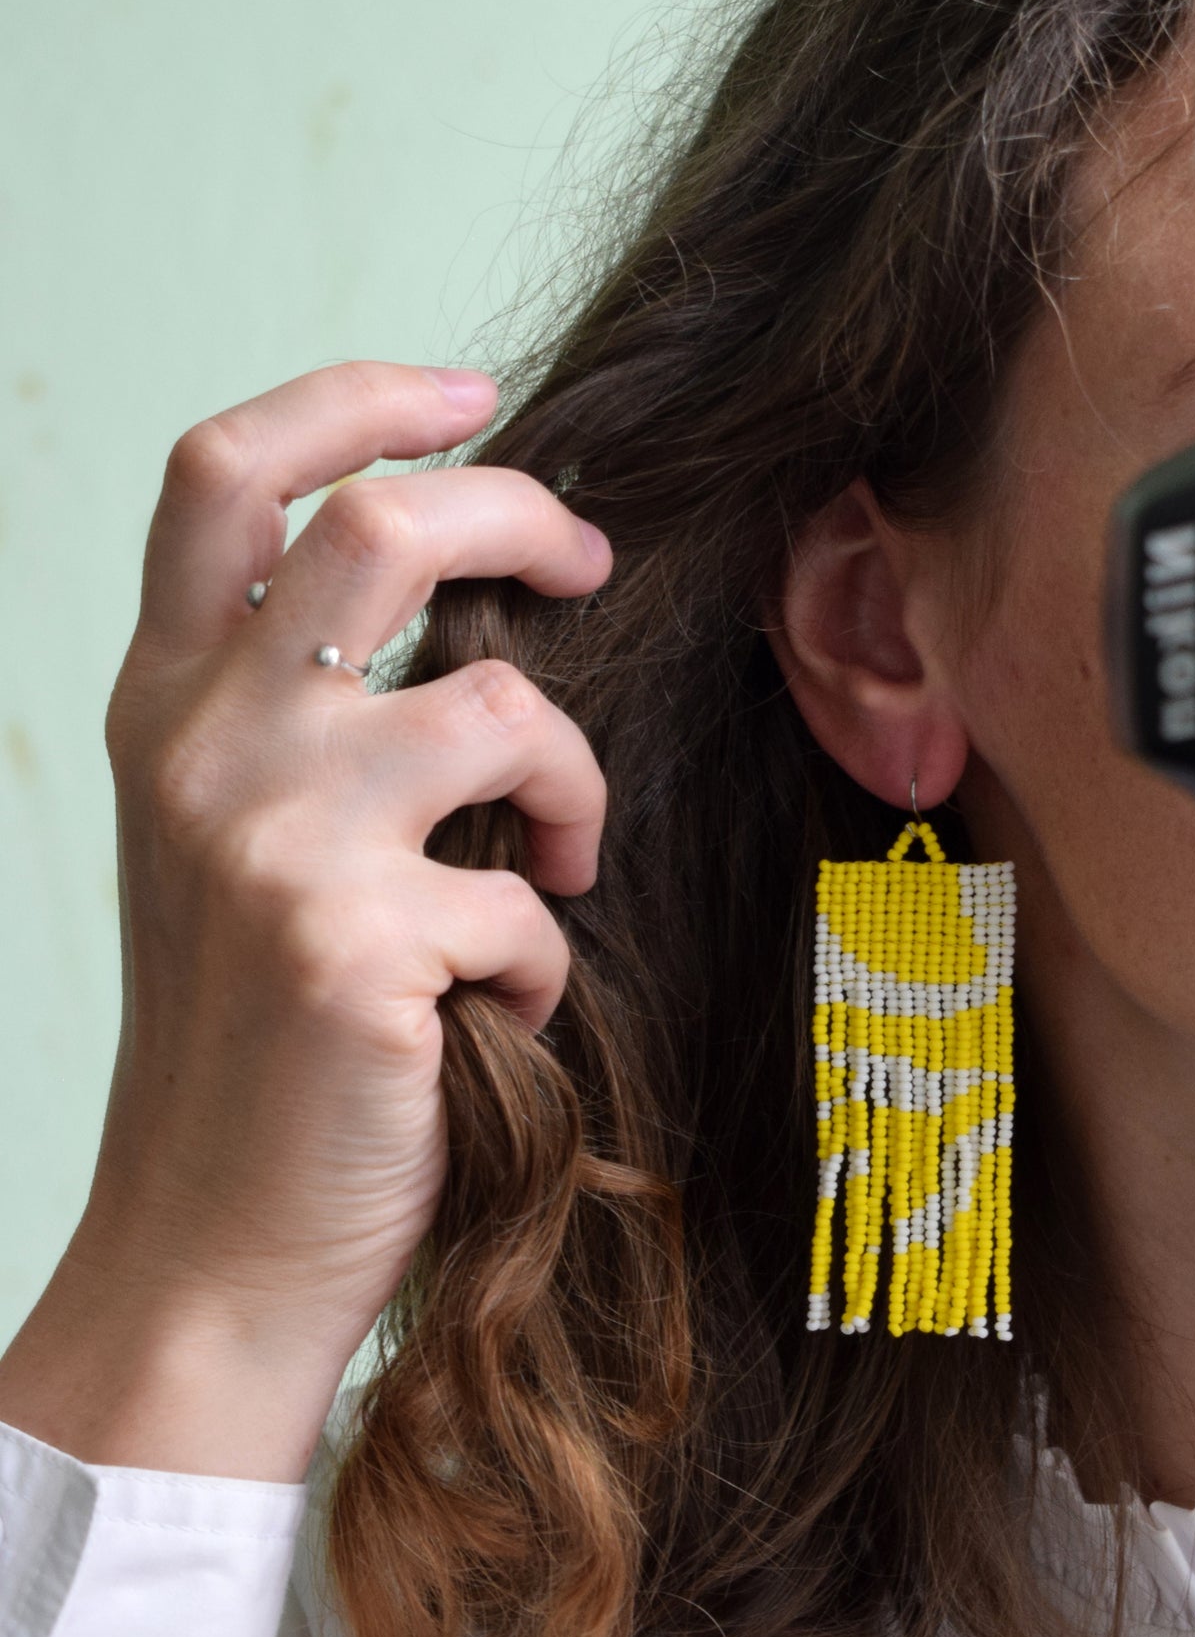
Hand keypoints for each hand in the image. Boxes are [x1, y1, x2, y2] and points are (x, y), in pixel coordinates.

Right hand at [0, 362, 610, 1477]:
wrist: (210, 1248)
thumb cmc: (256, 1050)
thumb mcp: (236, 849)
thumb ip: (305, 722)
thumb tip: (478, 609)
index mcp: (163, 706)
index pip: (226, 474)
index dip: (356, 395)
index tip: (471, 388)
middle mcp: (201, 747)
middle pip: (385, 524)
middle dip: (524, 515)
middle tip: (590, 564)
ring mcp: (272, 839)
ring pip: (506, 707)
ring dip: (572, 785)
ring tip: (558, 867)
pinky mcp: (354, 943)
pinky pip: (529, 902)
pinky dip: (545, 960)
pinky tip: (496, 1020)